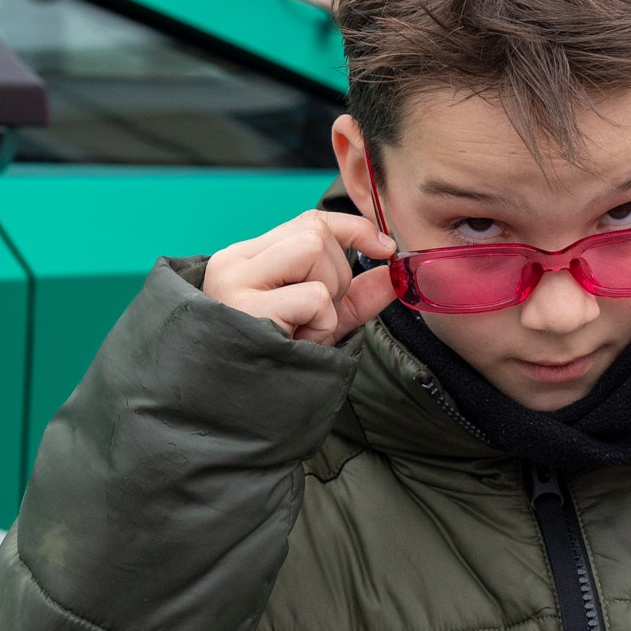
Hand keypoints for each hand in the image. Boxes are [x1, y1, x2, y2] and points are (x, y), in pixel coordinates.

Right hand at [201, 208, 394, 346]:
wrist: (239, 409)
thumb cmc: (277, 360)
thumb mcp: (321, 321)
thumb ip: (356, 295)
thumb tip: (395, 272)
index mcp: (247, 259)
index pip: (309, 221)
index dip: (353, 229)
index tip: (385, 247)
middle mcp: (234, 263)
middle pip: (315, 234)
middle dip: (337, 276)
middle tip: (315, 316)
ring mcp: (236, 283)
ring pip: (313, 251)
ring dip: (328, 297)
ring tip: (304, 328)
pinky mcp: (247, 308)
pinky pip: (313, 296)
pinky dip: (321, 323)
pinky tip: (298, 342)